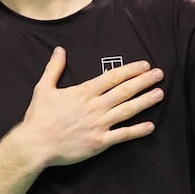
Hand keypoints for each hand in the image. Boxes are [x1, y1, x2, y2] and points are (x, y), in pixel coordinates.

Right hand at [17, 46, 164, 167]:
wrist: (35, 144)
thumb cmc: (39, 117)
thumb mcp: (43, 88)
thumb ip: (54, 68)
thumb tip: (59, 50)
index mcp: (83, 92)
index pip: (112, 77)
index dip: (131, 70)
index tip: (144, 65)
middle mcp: (94, 107)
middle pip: (124, 91)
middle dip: (144, 81)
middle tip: (159, 75)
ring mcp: (98, 125)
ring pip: (127, 110)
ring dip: (145, 101)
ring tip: (159, 94)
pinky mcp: (98, 143)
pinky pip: (122, 135)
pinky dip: (137, 131)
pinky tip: (150, 126)